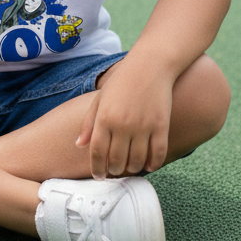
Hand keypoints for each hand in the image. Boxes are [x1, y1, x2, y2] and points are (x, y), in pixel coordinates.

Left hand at [75, 59, 173, 178]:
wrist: (150, 65)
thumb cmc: (122, 81)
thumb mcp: (100, 98)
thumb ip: (89, 123)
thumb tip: (79, 145)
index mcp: (105, 117)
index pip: (97, 153)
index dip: (97, 168)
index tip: (98, 175)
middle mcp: (123, 124)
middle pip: (116, 160)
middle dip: (113, 171)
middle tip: (114, 171)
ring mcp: (143, 126)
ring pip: (137, 161)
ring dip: (132, 169)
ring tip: (130, 167)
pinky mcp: (161, 126)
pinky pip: (158, 154)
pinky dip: (153, 164)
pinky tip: (148, 165)